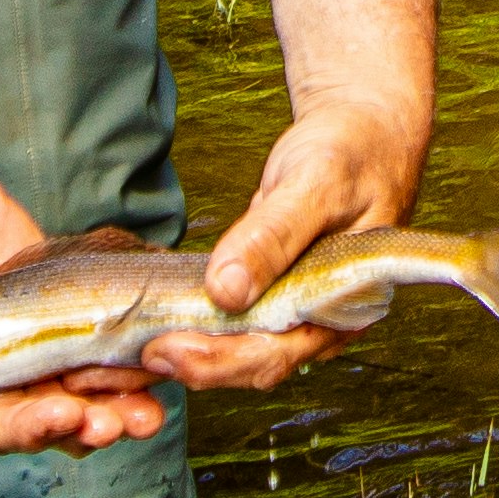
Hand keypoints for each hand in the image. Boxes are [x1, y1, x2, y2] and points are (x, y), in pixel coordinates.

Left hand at [150, 71, 443, 388]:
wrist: (362, 132)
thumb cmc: (350, 152)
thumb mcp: (315, 183)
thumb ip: (274, 236)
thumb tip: (226, 292)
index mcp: (344, 306)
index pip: (278, 353)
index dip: (221, 360)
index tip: (168, 350)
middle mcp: (321, 320)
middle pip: (252, 363)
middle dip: (195, 366)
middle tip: (138, 356)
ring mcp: (296, 309)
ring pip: (239, 350)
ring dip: (190, 352)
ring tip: (136, 350)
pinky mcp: (271, 293)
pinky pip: (232, 322)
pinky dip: (197, 327)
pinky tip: (158, 323)